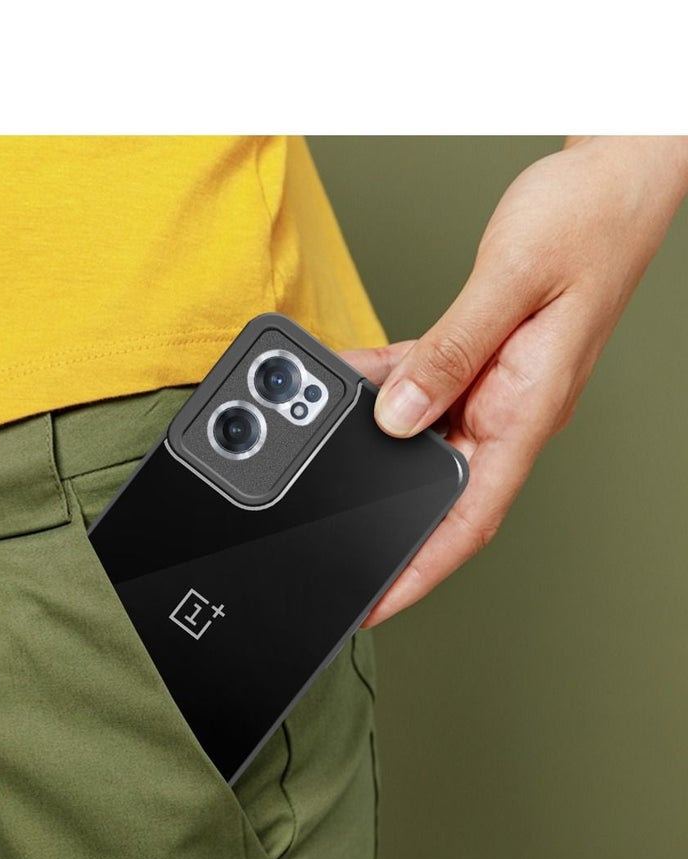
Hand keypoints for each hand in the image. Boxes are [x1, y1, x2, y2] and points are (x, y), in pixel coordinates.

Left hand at [342, 136, 687, 627]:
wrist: (617, 176)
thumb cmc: (588, 223)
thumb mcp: (509, 283)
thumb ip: (447, 353)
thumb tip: (394, 416)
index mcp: (528, 411)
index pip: (470, 518)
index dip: (420, 570)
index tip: (376, 602)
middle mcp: (511, 410)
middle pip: (441, 492)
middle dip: (386, 520)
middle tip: (330, 539)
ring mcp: (497, 387)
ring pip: (425, 439)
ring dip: (375, 446)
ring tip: (322, 438)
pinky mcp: (485, 359)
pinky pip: (425, 386)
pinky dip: (385, 386)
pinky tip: (351, 379)